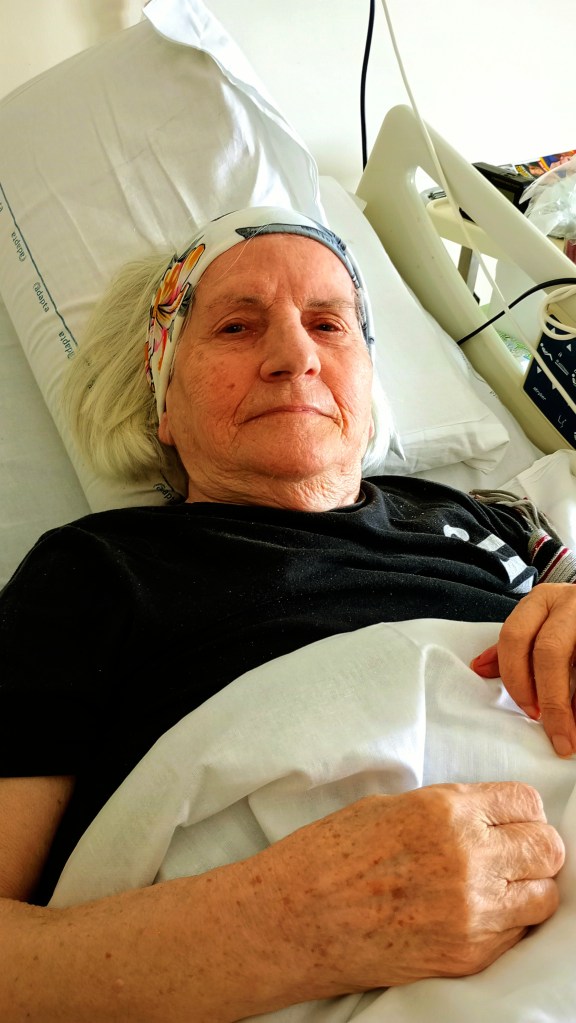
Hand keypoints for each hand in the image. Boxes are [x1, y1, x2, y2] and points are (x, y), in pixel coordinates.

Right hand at [255, 783, 563, 996]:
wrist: (294, 918)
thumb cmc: (329, 855)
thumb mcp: (390, 808)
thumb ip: (446, 812)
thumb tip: (484, 819)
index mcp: (445, 811)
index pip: (525, 802)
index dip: (522, 811)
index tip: (514, 819)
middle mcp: (467, 858)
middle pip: (546, 848)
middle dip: (535, 848)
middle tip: (514, 853)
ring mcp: (471, 912)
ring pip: (544, 896)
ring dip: (527, 888)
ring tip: (498, 887)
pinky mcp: (467, 955)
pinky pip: (517, 935)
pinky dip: (507, 923)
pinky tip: (475, 913)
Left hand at [470, 583, 575, 756]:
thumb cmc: (569, 617)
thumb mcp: (540, 621)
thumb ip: (514, 646)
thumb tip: (481, 668)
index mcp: (541, 600)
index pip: (514, 637)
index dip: (516, 678)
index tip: (528, 711)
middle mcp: (566, 603)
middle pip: (548, 651)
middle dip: (549, 696)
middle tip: (552, 728)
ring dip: (570, 703)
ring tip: (572, 733)